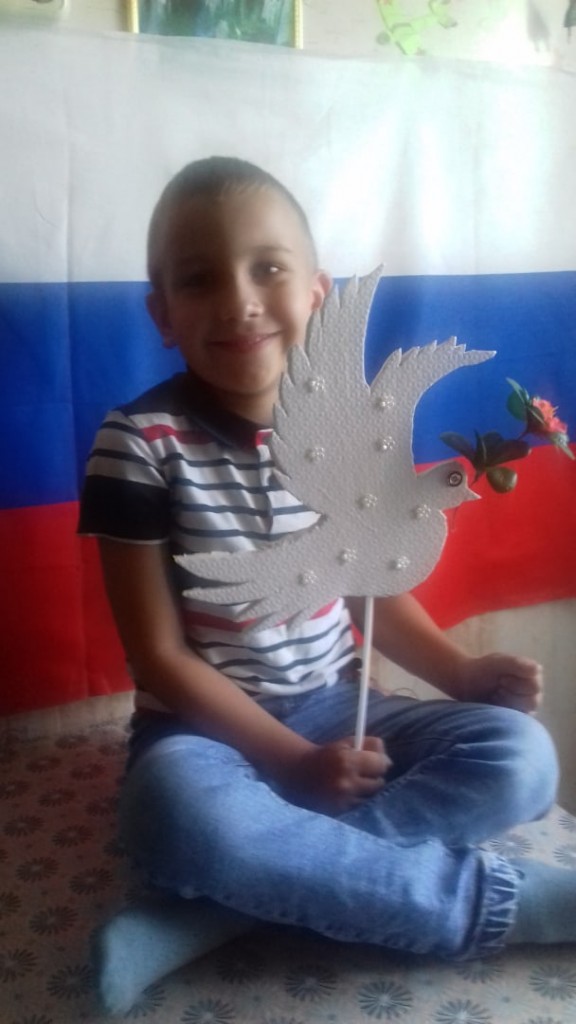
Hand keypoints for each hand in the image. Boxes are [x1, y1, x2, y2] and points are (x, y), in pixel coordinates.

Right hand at [277, 736, 391, 815]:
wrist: (298, 774)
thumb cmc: (325, 755)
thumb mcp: (345, 743)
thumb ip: (368, 746)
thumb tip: (388, 760)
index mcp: (348, 761)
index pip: (381, 765)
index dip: (381, 762)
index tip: (378, 761)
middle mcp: (347, 782)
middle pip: (379, 782)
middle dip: (375, 776)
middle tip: (366, 771)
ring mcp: (343, 799)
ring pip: (370, 796)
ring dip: (366, 789)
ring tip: (355, 782)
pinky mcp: (339, 811)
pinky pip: (359, 804)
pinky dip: (356, 798)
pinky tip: (346, 791)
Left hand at [457, 653, 542, 712]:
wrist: (468, 682)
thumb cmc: (484, 669)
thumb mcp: (498, 662)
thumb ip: (517, 664)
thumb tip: (538, 669)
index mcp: (533, 675)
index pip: (534, 686)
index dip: (516, 683)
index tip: (502, 677)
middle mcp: (534, 691)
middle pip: (532, 702)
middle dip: (510, 694)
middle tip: (498, 688)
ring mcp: (527, 706)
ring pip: (525, 712)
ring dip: (506, 703)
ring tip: (495, 695)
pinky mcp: (518, 718)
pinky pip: (517, 723)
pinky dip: (503, 714)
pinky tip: (494, 705)